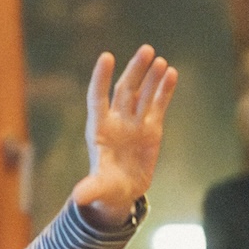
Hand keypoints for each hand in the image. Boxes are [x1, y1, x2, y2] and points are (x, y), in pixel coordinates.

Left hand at [72, 46, 177, 229]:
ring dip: (151, 77)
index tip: (106, 57)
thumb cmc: (106, 188)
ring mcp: (135, 122)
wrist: (122, 191)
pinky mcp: (151, 127)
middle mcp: (117, 120)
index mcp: (99, 129)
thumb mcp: (99, 189)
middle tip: (146, 51)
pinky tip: (171, 74)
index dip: (101, 78)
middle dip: (135, 71)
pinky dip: (164, 90)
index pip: (97, 98)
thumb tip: (78, 197)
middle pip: (124, 90)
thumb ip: (90, 188)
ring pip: (143, 93)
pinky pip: (158, 104)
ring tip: (160, 61)